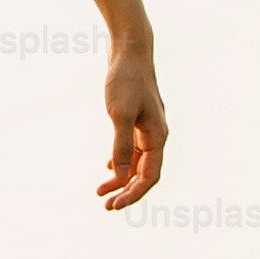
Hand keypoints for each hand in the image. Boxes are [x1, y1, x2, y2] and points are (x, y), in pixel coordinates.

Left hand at [95, 38, 167, 210]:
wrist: (130, 53)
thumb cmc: (125, 81)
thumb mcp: (119, 113)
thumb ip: (121, 145)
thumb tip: (120, 175)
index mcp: (157, 138)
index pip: (149, 177)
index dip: (133, 194)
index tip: (113, 205)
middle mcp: (156, 136)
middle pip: (145, 174)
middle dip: (126, 191)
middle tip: (105, 205)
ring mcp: (148, 129)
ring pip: (138, 163)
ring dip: (122, 178)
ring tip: (101, 192)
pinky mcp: (138, 121)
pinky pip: (133, 149)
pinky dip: (122, 161)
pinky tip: (109, 167)